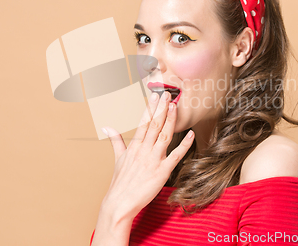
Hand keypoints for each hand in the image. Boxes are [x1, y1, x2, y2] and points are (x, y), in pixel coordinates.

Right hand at [100, 91, 194, 220]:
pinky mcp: (162, 171)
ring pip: (163, 135)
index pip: (143, 123)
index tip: (154, 96)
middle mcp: (143, 150)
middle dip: (160, 108)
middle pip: (153, 125)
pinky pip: (175, 155)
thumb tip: (106, 127)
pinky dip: (184, 144)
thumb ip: (115, 141)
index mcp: (134, 146)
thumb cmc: (119, 183)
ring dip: (170, 120)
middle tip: (167, 94)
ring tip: (175, 106)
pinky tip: (190, 134)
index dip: (149, 108)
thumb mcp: (118, 158)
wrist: (119, 204)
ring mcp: (153, 160)